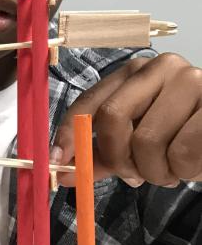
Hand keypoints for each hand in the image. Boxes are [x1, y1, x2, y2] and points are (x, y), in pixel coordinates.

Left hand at [53, 53, 201, 186]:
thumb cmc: (189, 136)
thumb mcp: (143, 141)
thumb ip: (104, 154)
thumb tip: (61, 171)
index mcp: (138, 72)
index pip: (90, 102)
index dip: (69, 133)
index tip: (57, 160)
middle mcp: (163, 68)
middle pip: (112, 120)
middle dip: (119, 160)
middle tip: (136, 176)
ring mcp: (194, 82)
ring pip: (147, 143)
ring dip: (158, 172)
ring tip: (175, 168)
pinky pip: (182, 154)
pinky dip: (185, 171)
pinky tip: (196, 164)